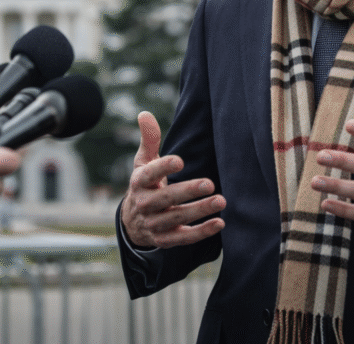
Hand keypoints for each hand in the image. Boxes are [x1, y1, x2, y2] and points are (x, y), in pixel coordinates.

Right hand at [119, 112, 224, 248]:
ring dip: (199, 211)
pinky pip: (184, 238)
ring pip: (177, 218)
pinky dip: (201, 232)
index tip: (180, 160)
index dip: (163, 167)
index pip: (150, 174)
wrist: (132, 221)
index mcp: (139, 182)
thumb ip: (149, 139)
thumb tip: (145, 114)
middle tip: (210, 183)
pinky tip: (219, 222)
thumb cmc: (145, 184)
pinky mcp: (165, 239)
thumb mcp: (143, 162)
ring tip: (221, 200)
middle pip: (166, 198)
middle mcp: (144, 204)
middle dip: (188, 191)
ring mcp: (154, 224)